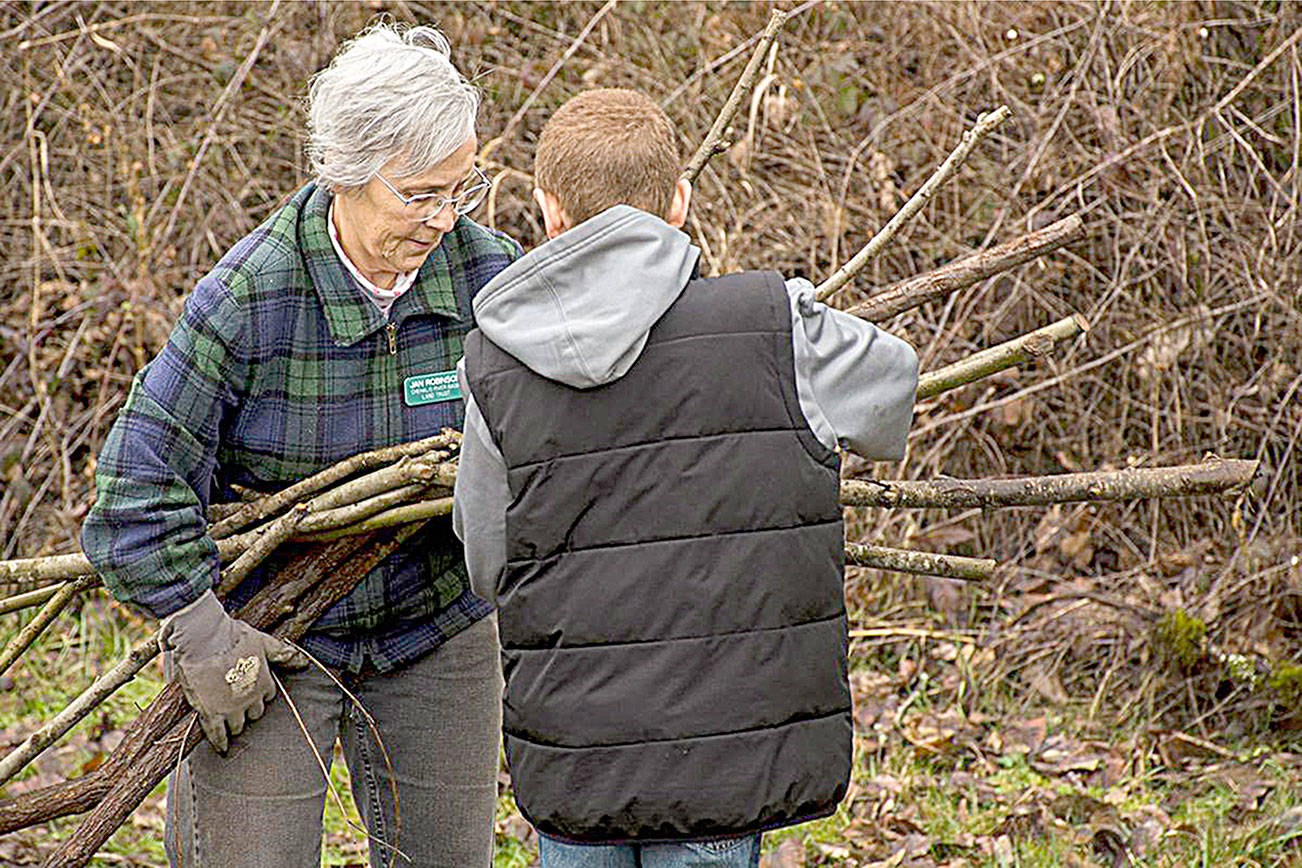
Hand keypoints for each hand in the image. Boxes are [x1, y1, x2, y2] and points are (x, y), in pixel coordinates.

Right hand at [160, 590, 308, 752]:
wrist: (205, 639)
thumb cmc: (234, 636)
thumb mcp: (264, 642)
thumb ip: (282, 654)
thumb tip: (304, 662)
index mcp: (264, 681)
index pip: (267, 696)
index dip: (260, 695)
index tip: (253, 695)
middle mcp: (251, 697)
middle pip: (254, 713)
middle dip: (248, 711)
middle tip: (239, 709)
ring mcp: (231, 707)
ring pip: (238, 725)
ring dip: (235, 725)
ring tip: (229, 726)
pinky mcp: (211, 713)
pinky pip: (217, 734)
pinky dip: (220, 742)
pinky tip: (222, 749)